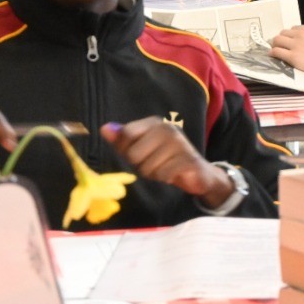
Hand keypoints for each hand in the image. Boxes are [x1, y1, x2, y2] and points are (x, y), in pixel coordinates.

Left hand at [100, 118, 234, 208]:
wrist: (199, 174)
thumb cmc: (165, 160)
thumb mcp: (142, 149)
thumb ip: (123, 140)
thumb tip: (104, 129)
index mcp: (154, 123)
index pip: (126, 134)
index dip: (126, 150)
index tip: (137, 155)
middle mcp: (167, 129)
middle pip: (134, 154)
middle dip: (140, 166)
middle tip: (153, 166)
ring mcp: (179, 143)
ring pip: (148, 167)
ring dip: (153, 175)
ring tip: (163, 171)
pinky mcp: (188, 160)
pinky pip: (163, 175)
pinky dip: (164, 179)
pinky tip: (172, 176)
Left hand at [269, 24, 303, 82]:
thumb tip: (300, 44)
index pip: (292, 29)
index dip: (289, 37)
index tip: (289, 44)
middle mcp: (301, 34)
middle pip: (282, 33)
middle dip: (281, 41)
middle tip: (281, 48)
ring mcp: (296, 45)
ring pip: (277, 40)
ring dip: (275, 46)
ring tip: (277, 53)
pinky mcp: (293, 57)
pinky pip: (276, 52)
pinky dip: (273, 54)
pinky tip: (274, 58)